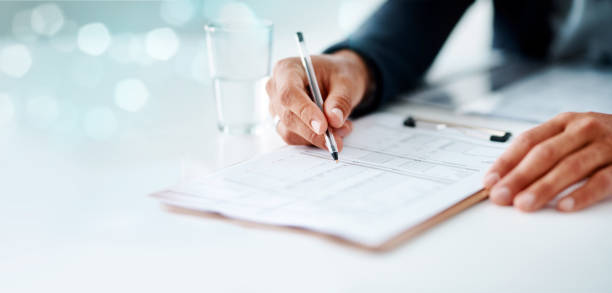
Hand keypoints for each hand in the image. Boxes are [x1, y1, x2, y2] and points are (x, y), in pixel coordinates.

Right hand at [266, 50, 369, 150]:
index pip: (289, 94)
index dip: (304, 112)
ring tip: (342, 129)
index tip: (323, 127)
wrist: (336, 80)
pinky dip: (315, 140)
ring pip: (290, 132)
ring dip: (316, 137)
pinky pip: (295, 138)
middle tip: (338, 138)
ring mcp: (277, 108)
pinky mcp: (282, 123)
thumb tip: (334, 119)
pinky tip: (333, 132)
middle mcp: (276, 89)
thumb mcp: (347, 81)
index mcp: (286, 69)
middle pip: (288, 116)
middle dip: (314, 132)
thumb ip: (341, 99)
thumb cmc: (337, 74)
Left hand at [484, 112, 611, 211]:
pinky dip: (583, 194)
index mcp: (564, 122)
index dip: (506, 161)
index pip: (527, 140)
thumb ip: (543, 151)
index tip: (488, 181)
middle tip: (500, 197)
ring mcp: (607, 145)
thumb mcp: (572, 137)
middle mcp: (584, 128)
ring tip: (524, 205)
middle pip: (544, 154)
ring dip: (544, 188)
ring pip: (570, 167)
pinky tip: (565, 206)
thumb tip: (504, 178)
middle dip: (518, 177)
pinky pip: (603, 180)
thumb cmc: (602, 141)